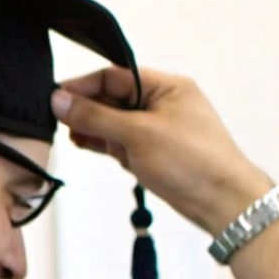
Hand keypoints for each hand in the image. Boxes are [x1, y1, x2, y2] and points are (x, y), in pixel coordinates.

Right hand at [51, 67, 273, 234]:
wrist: (223, 202)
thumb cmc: (193, 163)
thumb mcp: (138, 134)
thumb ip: (96, 116)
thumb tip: (60, 100)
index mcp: (166, 86)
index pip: (114, 75)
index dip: (83, 85)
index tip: (54, 97)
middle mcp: (162, 103)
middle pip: (112, 96)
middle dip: (85, 107)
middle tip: (55, 118)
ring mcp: (157, 129)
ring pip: (114, 120)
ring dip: (91, 126)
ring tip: (69, 135)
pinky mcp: (153, 152)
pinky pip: (120, 140)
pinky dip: (102, 142)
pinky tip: (83, 143)